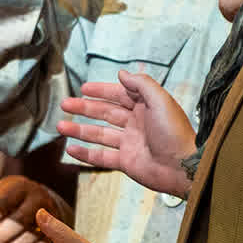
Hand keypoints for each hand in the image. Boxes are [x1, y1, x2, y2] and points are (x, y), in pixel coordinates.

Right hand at [57, 73, 196, 199]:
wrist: (183, 167)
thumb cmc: (175, 133)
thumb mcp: (161, 101)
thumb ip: (141, 84)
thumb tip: (122, 74)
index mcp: (146, 107)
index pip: (119, 95)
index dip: (101, 91)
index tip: (84, 88)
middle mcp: (136, 124)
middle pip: (105, 113)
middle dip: (85, 108)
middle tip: (65, 104)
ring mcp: (130, 144)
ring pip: (99, 134)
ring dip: (80, 130)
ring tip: (60, 126)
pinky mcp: (126, 162)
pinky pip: (101, 157)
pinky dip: (85, 154)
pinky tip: (71, 149)